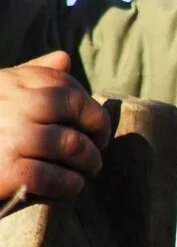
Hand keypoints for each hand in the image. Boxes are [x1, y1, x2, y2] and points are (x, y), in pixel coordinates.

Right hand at [0, 51, 111, 200]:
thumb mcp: (1, 93)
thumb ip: (31, 76)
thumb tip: (64, 59)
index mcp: (11, 83)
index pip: (66, 87)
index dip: (90, 110)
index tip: (97, 128)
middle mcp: (12, 104)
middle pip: (73, 112)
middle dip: (95, 133)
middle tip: (97, 150)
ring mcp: (9, 136)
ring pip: (69, 145)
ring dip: (88, 161)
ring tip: (88, 170)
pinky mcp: (4, 170)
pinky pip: (50, 176)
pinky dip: (69, 184)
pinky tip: (72, 187)